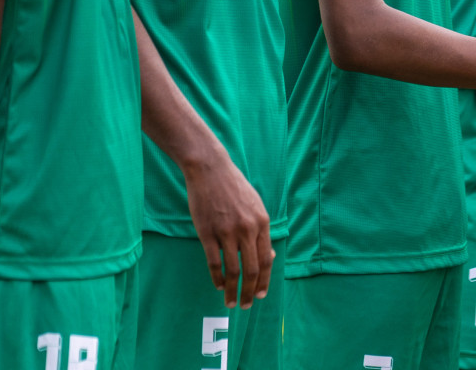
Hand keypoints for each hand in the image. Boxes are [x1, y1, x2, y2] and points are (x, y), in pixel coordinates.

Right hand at [184, 150, 273, 308]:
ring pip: (233, 270)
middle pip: (251, 269)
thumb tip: (267, 256)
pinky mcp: (207, 233)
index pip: (265, 260)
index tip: (260, 295)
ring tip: (230, 302)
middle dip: (249, 291)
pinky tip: (218, 286)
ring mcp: (227, 232)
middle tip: (245, 305)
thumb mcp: (255, 206)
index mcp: (262, 223)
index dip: (264, 280)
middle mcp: (247, 229)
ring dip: (232, 290)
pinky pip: (214, 262)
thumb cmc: (234, 188)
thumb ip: (261, 231)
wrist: (211, 170)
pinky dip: (217, 278)